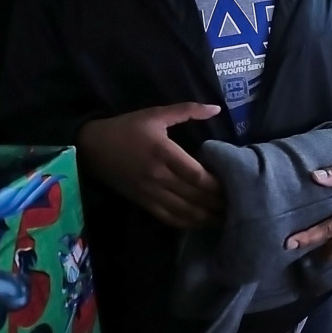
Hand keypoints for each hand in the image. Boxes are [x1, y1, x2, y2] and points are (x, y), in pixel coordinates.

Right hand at [76, 103, 223, 229]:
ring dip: (207, 217)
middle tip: (240, 206)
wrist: (91, 147)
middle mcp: (158, 176)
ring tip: (227, 219)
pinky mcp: (143, 202)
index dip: (217, 184)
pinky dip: (188, 223)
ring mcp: (150, 192)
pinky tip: (202, 224)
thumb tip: (216, 108)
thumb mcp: (156, 114)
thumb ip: (187, 111)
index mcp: (163, 152)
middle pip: (194, 196)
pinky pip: (169, 218)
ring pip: (184, 211)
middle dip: (218, 203)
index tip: (235, 184)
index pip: (196, 175)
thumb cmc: (126, 127)